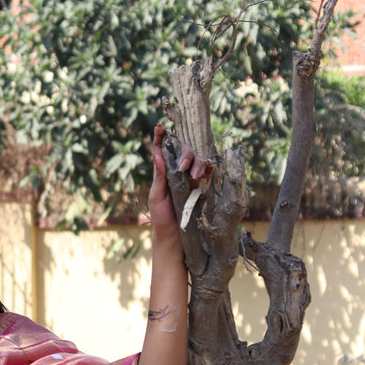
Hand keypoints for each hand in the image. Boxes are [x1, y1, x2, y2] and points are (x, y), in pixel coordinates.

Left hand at [148, 124, 213, 239]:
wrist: (175, 236)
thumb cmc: (162, 217)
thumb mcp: (156, 197)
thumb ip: (159, 177)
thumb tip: (157, 156)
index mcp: (162, 173)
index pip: (161, 151)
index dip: (161, 138)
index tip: (160, 127)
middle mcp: (176, 172)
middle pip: (183, 152)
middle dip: (186, 154)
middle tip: (184, 167)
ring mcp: (189, 179)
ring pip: (197, 160)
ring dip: (198, 163)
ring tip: (197, 176)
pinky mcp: (200, 186)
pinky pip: (207, 172)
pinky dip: (208, 169)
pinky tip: (207, 174)